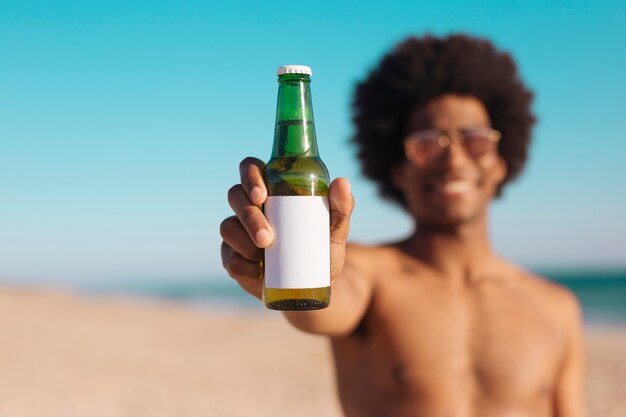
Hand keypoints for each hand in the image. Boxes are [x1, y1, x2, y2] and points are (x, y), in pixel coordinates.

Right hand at [220, 157, 353, 299]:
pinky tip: (256, 270)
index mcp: (271, 189)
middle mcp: (250, 206)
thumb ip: (342, 206)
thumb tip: (341, 182)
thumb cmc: (322, 249)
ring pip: (227, 227)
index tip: (262, 195)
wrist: (315, 286)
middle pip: (235, 195)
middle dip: (248, 215)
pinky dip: (241, 264)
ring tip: (264, 254)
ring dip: (242, 239)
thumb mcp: (336, 229)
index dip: (249, 176)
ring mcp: (239, 232)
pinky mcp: (234, 258)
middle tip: (267, 236)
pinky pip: (229, 258)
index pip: (250, 168)